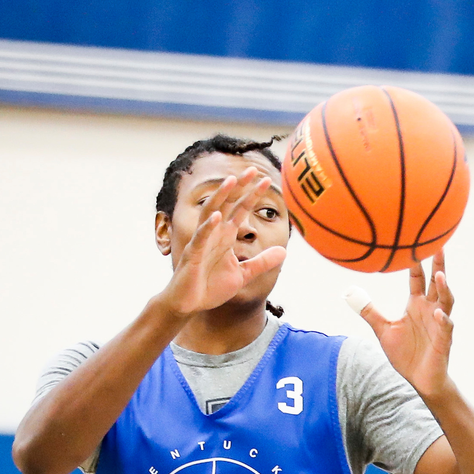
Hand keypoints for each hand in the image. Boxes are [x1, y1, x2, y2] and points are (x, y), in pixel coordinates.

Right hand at [165, 168, 286, 316]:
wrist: (188, 304)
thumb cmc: (211, 288)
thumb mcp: (243, 274)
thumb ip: (262, 262)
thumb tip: (284, 251)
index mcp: (226, 236)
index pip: (241, 210)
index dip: (253, 196)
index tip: (267, 181)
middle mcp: (214, 234)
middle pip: (227, 204)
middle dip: (239, 187)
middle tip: (252, 169)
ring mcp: (202, 242)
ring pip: (211, 213)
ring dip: (221, 197)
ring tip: (232, 181)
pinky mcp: (193, 255)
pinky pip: (201, 237)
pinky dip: (208, 227)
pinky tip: (217, 216)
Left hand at [347, 249, 453, 400]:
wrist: (419, 380)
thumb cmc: (405, 355)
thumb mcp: (383, 330)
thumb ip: (370, 312)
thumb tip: (350, 296)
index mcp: (416, 305)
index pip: (417, 279)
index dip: (416, 263)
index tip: (413, 243)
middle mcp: (430, 311)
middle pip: (436, 283)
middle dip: (438, 265)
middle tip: (438, 245)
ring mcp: (439, 324)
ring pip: (446, 302)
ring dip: (444, 288)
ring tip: (439, 275)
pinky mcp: (443, 341)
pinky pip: (446, 327)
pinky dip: (443, 320)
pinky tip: (439, 314)